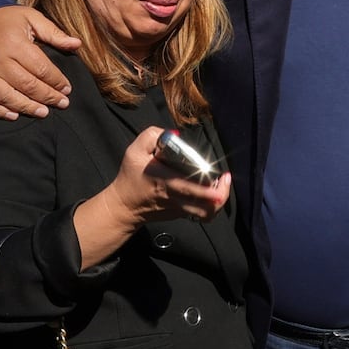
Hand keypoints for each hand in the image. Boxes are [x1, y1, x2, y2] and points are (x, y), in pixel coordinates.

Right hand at [0, 5, 81, 119]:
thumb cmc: (4, 19)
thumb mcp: (30, 17)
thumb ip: (53, 32)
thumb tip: (77, 44)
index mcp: (14, 42)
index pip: (41, 68)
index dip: (57, 81)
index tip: (67, 89)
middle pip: (26, 85)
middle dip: (47, 96)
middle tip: (62, 104)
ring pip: (6, 96)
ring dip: (27, 107)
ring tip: (43, 113)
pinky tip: (14, 115)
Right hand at [74, 128, 230, 269]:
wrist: (124, 206)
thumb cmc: (130, 177)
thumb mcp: (135, 151)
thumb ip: (152, 135)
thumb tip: (174, 133)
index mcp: (166, 181)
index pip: (193, 187)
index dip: (211, 185)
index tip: (220, 174)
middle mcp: (176, 198)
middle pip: (207, 205)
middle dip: (222, 192)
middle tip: (225, 178)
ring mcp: (180, 209)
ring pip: (207, 214)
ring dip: (219, 202)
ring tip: (222, 187)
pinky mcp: (180, 214)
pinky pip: (202, 215)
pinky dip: (212, 206)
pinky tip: (213, 194)